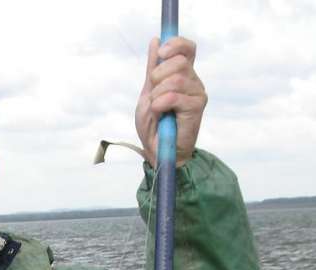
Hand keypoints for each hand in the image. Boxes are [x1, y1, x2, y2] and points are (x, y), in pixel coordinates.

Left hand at [135, 36, 207, 167]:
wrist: (156, 152)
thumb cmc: (153, 127)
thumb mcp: (148, 93)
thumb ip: (152, 69)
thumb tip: (155, 41)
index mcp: (183, 75)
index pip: (187, 48)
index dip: (175, 44)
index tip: (160, 54)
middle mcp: (193, 82)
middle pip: (179, 61)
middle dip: (158, 75)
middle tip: (153, 93)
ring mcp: (197, 94)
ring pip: (176, 79)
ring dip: (158, 93)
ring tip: (156, 108)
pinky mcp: (197, 108)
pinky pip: (175, 96)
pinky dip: (161, 103)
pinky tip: (160, 113)